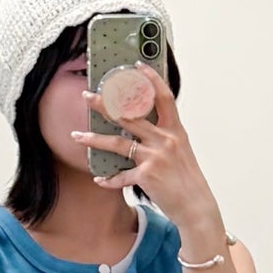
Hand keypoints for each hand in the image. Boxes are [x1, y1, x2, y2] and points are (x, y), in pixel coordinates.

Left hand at [72, 64, 222, 243]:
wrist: (196, 206)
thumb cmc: (187, 179)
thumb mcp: (181, 150)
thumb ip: (164, 136)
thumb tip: (141, 125)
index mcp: (175, 130)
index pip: (164, 97)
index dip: (151, 79)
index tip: (137, 66)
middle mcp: (165, 140)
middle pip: (130, 115)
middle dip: (105, 104)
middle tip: (88, 96)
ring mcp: (156, 157)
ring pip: (118, 143)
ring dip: (94, 139)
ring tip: (76, 135)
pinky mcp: (147, 176)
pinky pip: (121, 176)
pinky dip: (109, 179)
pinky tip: (99, 179)